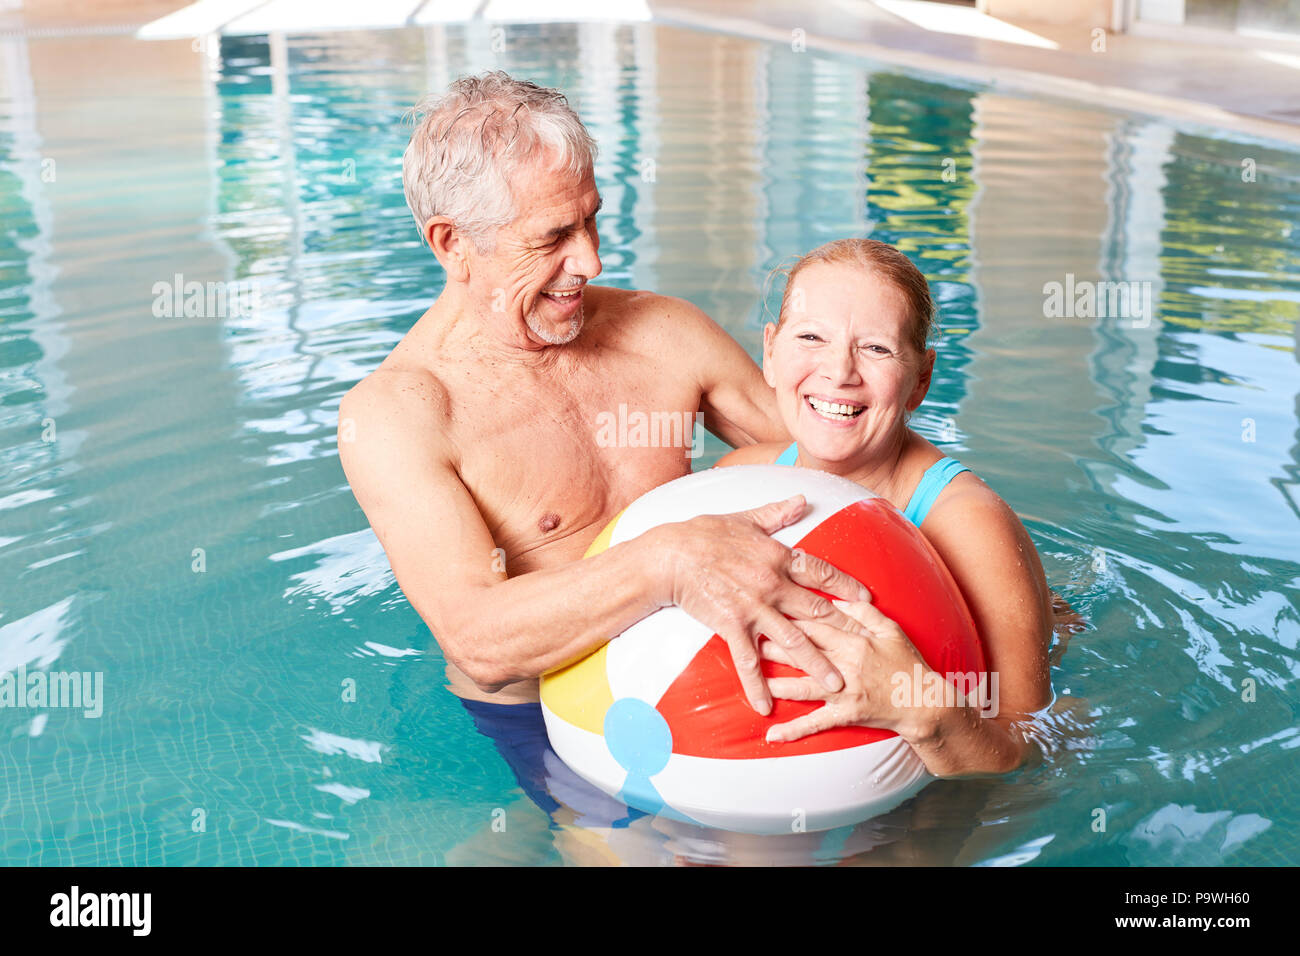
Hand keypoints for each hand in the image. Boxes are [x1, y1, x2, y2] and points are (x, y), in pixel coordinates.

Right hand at [655, 495, 872, 715]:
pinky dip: (757, 685)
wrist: (670, 555)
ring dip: (816, 664)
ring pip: (793, 640)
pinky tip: (766, 706)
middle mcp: (772, 584)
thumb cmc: (703, 534)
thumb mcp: (745, 519)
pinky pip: (748, 660)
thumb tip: (801, 500)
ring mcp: (753, 607)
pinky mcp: (731, 625)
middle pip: (816, 610)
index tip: (866, 599)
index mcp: (777, 556)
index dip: (845, 585)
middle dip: (845, 630)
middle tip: (867, 649)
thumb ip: (776, 513)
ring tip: (835, 686)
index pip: (820, 572)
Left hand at [763, 599, 935, 742]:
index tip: (767, 608)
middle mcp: (845, 666)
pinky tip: (772, 734)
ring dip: (776, 683)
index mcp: (854, 642)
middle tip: (748, 637)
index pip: (815, 625)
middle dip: (774, 645)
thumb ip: (862, 613)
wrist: (924, 702)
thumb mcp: (890, 629)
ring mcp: (843, 693)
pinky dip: (793, 730)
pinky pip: (815, 724)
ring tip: (753, 677)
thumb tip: (835, 599)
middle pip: (802, 652)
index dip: (789, 617)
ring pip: (802, 687)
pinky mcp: (845, 715)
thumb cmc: (907, 663)